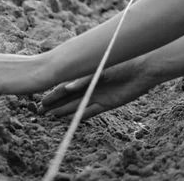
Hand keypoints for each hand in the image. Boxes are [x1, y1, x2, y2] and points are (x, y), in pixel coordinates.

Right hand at [39, 60, 155, 120]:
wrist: (144, 68)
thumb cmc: (123, 62)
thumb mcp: (101, 68)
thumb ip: (84, 78)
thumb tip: (66, 88)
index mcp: (87, 74)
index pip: (66, 85)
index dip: (53, 93)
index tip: (40, 100)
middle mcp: (91, 85)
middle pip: (69, 97)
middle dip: (54, 103)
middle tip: (39, 111)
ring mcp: (99, 94)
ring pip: (77, 105)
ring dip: (64, 111)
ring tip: (50, 116)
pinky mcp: (108, 103)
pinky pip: (91, 111)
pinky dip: (80, 116)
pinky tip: (68, 120)